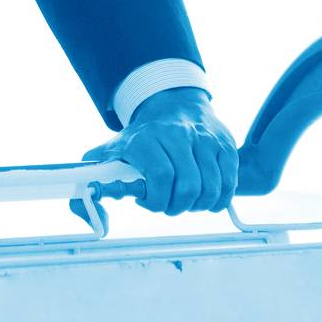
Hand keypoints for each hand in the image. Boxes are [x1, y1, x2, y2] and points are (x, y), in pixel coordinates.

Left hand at [83, 87, 239, 215]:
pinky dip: (219, 199)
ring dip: (199, 205)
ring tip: (187, 200)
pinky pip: (229, 183)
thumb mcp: (110, 153)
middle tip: (170, 205)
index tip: (148, 202)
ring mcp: (203, 139)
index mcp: (146, 138)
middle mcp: (177, 135)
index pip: (160, 177)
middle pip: (188, 186)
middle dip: (178, 207)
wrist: (173, 104)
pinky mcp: (224, 144)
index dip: (156, 201)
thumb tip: (93, 217)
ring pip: (211, 187)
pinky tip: (206, 197)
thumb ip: (92, 184)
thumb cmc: (140, 139)